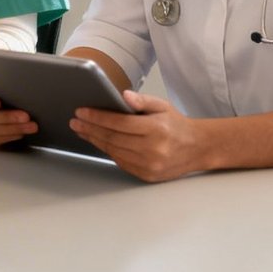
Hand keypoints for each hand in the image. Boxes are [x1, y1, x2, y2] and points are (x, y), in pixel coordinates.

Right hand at [0, 85, 37, 147]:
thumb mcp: (5, 86)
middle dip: (6, 117)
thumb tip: (18, 85)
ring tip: (29, 126)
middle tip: (25, 117)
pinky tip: (20, 134)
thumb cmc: (6, 91)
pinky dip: (7, 137)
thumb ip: (6, 87)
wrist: (9, 103)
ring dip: (11, 129)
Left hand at [70, 90, 208, 181]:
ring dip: (95, 140)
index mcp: (156, 130)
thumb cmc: (176, 125)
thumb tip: (123, 96)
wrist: (197, 148)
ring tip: (83, 130)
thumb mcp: (162, 106)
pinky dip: (108, 151)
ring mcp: (149, 165)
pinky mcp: (147, 175)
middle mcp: (152, 150)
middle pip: (113, 138)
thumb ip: (142, 100)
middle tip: (75, 121)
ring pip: (114, 151)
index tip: (81, 111)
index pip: (119, 123)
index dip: (97, 117)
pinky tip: (99, 141)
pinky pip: (121, 162)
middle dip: (90, 128)